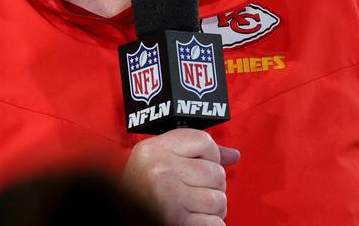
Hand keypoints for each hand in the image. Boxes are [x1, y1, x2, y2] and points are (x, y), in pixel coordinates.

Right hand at [121, 129, 239, 225]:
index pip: (204, 141)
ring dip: (211, 208)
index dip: (208, 156)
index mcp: (153, 150)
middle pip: (216, 172)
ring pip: (219, 199)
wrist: (124, 213)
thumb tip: (234, 155)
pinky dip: (209, 225)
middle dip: (211, 186)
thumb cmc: (143, 190)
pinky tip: (192, 219)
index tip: (195, 168)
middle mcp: (160, 170)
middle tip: (190, 192)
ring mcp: (169, 197)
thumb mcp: (158, 162)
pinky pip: (216, 223)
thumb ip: (193, 154)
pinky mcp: (178, 221)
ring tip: (191, 207)